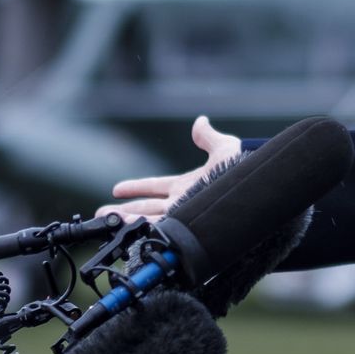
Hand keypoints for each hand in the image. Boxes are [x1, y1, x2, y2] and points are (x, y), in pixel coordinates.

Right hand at [96, 115, 240, 222]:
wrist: (252, 189)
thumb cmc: (243, 171)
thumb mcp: (224, 149)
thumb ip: (208, 137)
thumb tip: (200, 121)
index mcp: (187, 186)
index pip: (155, 187)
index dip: (136, 187)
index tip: (116, 189)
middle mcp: (182, 203)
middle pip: (146, 207)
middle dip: (124, 210)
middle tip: (102, 213)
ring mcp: (184, 215)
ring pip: (149, 220)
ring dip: (127, 220)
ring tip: (106, 221)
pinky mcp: (187, 225)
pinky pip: (161, 230)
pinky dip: (144, 230)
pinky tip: (127, 232)